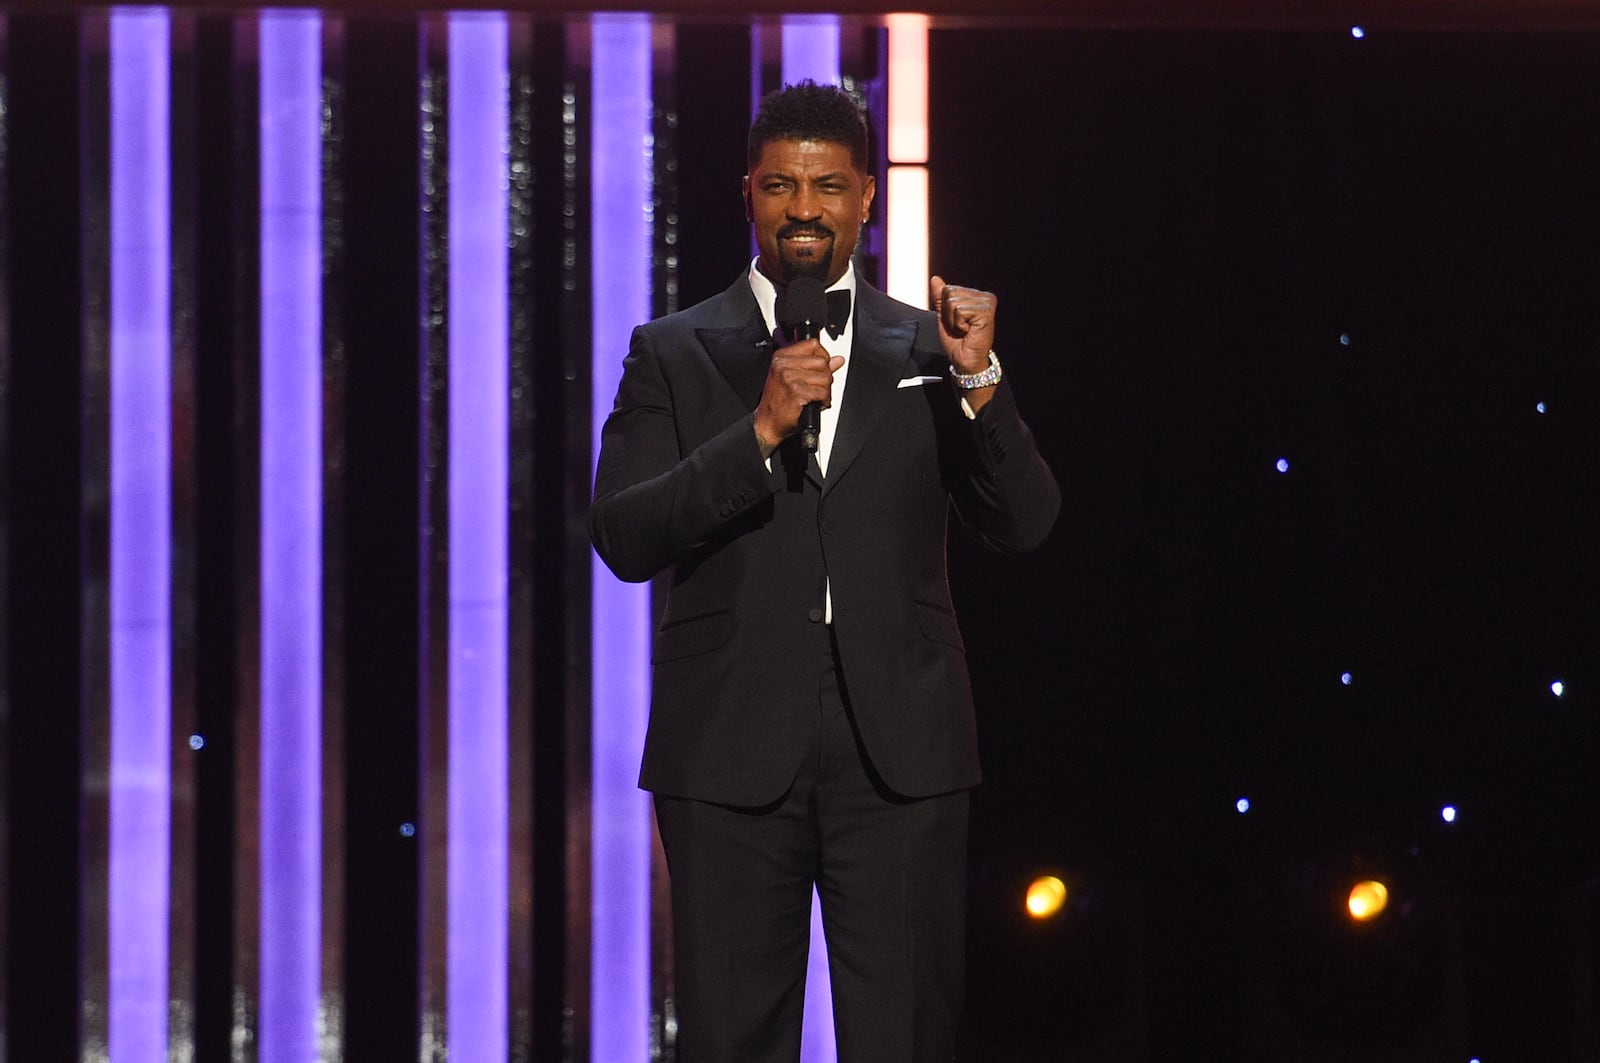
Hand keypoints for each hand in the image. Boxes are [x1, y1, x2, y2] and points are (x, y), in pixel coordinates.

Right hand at [753, 338, 844, 454]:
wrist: (767, 423)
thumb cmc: (777, 402)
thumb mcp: (791, 377)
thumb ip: (815, 366)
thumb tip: (838, 360)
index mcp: (781, 357)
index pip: (813, 344)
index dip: (822, 357)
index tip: (820, 369)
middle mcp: (783, 364)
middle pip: (822, 361)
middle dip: (825, 376)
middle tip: (817, 387)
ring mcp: (789, 377)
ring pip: (825, 377)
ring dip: (825, 390)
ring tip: (815, 397)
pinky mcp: (797, 392)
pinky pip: (823, 392)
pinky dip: (824, 400)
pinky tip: (815, 404)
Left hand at [930, 275, 996, 373]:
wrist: (965, 361)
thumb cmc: (958, 341)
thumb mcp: (944, 316)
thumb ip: (940, 297)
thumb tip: (935, 279)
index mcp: (976, 295)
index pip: (948, 289)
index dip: (945, 309)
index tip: (957, 322)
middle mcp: (985, 296)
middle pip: (949, 293)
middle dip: (948, 314)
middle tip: (960, 327)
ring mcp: (987, 303)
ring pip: (952, 302)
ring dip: (953, 320)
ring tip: (964, 330)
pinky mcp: (986, 312)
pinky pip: (959, 311)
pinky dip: (958, 324)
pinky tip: (969, 331)